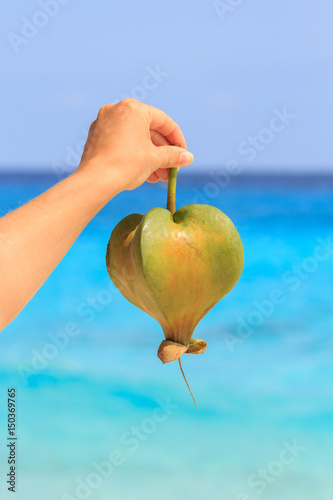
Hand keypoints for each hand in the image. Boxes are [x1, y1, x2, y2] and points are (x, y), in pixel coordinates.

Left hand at [76, 98, 193, 193]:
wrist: (95, 181)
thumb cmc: (126, 165)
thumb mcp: (155, 159)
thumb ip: (173, 155)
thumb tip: (188, 157)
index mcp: (133, 108)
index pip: (163, 122)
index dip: (177, 139)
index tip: (183, 153)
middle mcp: (117, 110)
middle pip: (148, 131)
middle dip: (162, 153)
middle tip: (172, 169)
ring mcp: (104, 123)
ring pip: (134, 139)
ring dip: (150, 157)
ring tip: (159, 176)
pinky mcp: (96, 137)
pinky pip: (121, 143)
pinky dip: (134, 155)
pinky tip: (144, 173)